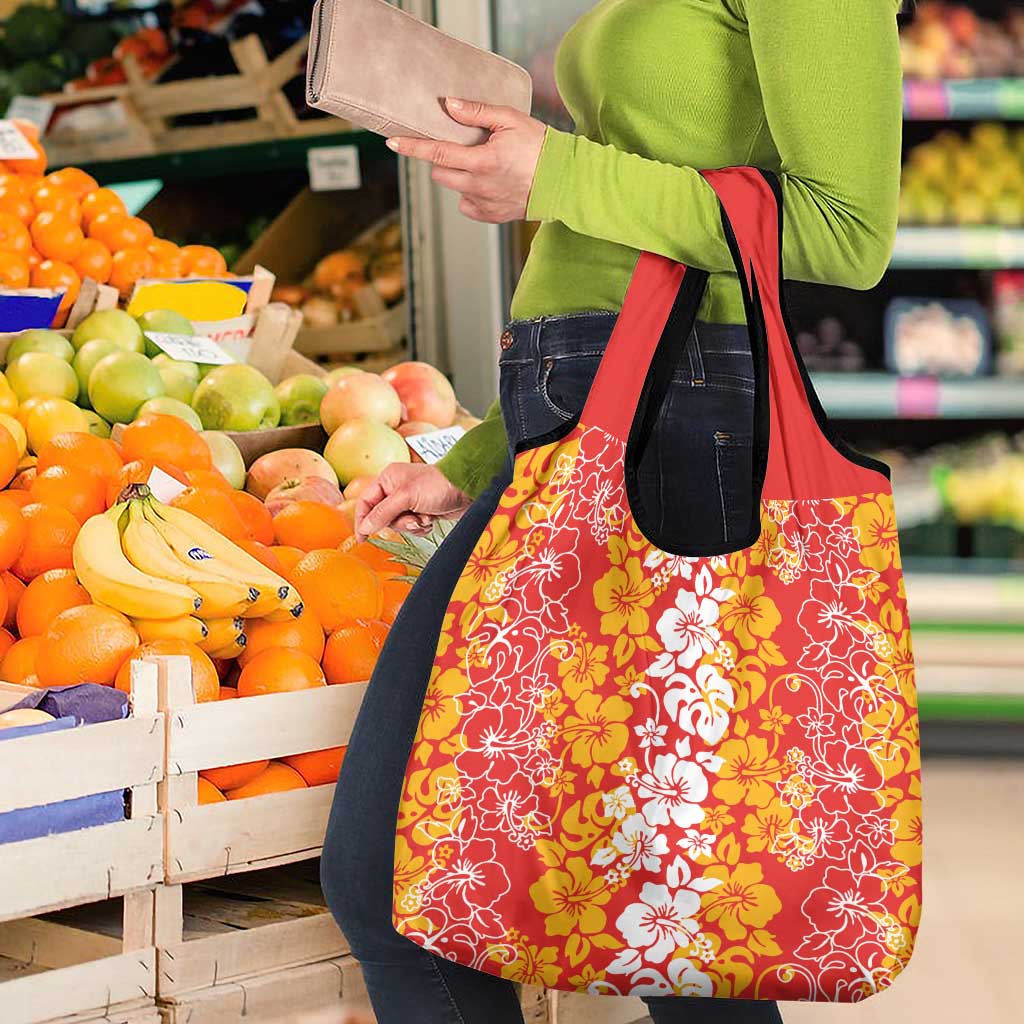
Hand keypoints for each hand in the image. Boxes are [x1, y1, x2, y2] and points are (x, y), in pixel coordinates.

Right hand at [354, 463, 471, 540]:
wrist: (467, 489)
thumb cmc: (438, 485)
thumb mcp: (406, 497)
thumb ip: (383, 512)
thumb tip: (365, 527)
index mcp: (388, 479)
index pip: (365, 502)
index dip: (362, 520)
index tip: (362, 538)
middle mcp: (396, 489)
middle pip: (382, 517)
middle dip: (399, 522)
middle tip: (412, 519)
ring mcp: (409, 501)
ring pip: (398, 524)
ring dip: (412, 525)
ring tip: (425, 517)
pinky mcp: (421, 511)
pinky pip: (412, 527)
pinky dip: (421, 527)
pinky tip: (431, 519)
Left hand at [385, 97, 546, 222]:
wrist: (564, 181)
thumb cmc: (540, 146)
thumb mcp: (510, 119)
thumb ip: (476, 112)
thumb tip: (448, 105)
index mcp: (482, 161)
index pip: (437, 153)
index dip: (412, 147)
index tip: (393, 143)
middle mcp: (479, 186)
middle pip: (440, 173)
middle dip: (441, 159)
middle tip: (460, 147)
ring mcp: (484, 204)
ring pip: (454, 188)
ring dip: (458, 175)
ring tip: (481, 164)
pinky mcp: (491, 216)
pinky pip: (467, 205)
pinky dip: (471, 193)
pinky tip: (488, 183)